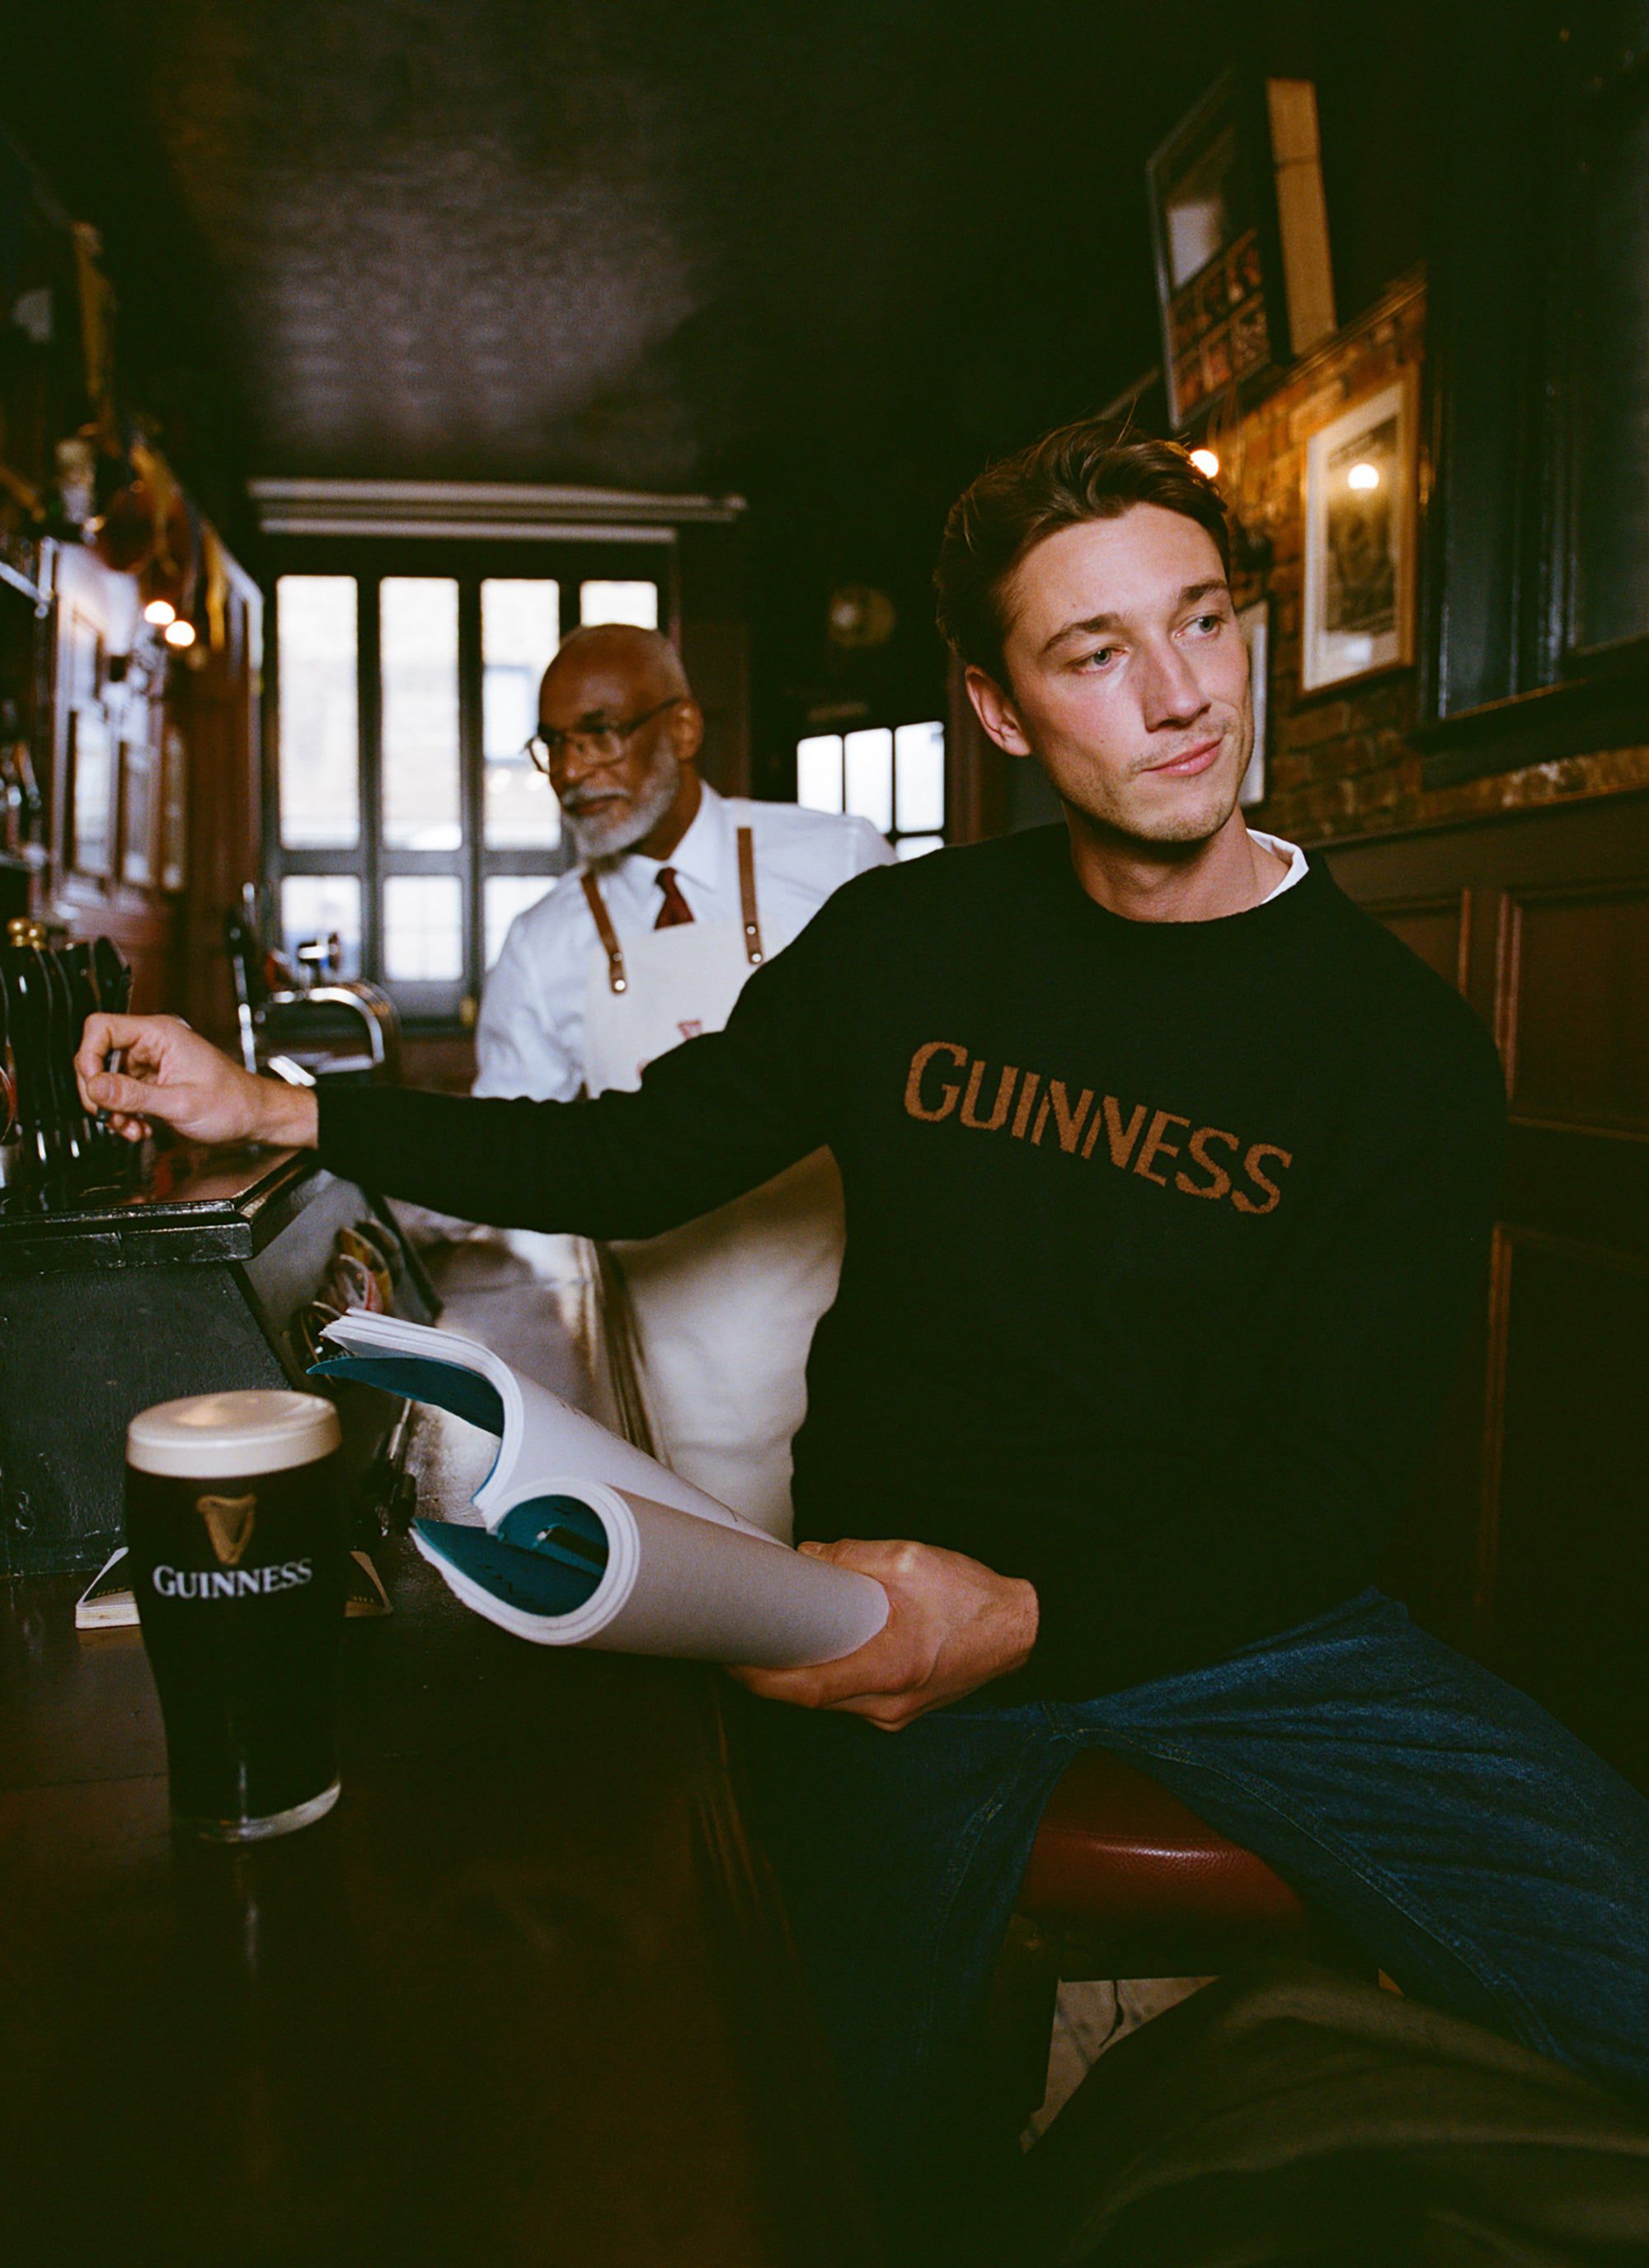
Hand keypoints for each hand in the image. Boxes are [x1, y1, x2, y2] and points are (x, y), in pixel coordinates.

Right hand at [73, 1014, 318, 1149]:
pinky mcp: (153, 1082)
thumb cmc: (233, 1103)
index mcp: (160, 1034)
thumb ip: (133, 1095)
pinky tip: (140, 1127)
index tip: (92, 1087)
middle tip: (107, 1115)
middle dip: (100, 1091)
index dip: (89, 1056)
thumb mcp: (180, 1102)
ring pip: (109, 1080)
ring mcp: (152, 1063)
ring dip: (113, 1109)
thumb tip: (95, 1087)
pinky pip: (123, 1095)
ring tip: (130, 1127)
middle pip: (99, 1056)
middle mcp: (153, 1044)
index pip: (101, 1027)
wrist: (255, 1117)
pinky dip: (125, 1114)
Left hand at [729, 1538, 1037, 1729]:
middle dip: (769, 1674)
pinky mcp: (902, 1709)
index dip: (759, 1676)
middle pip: (809, 1698)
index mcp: (889, 1666)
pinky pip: (850, 1699)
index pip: (804, 1687)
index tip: (730, 1655)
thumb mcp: (910, 1560)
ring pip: (828, 1702)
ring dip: (797, 1676)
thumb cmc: (971, 1596)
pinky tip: (818, 1650)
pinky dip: (827, 1677)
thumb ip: (851, 1558)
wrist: (1022, 1629)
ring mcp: (896, 1713)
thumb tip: (806, 1558)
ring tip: (770, 1641)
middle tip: (739, 1641)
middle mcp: (888, 1701)